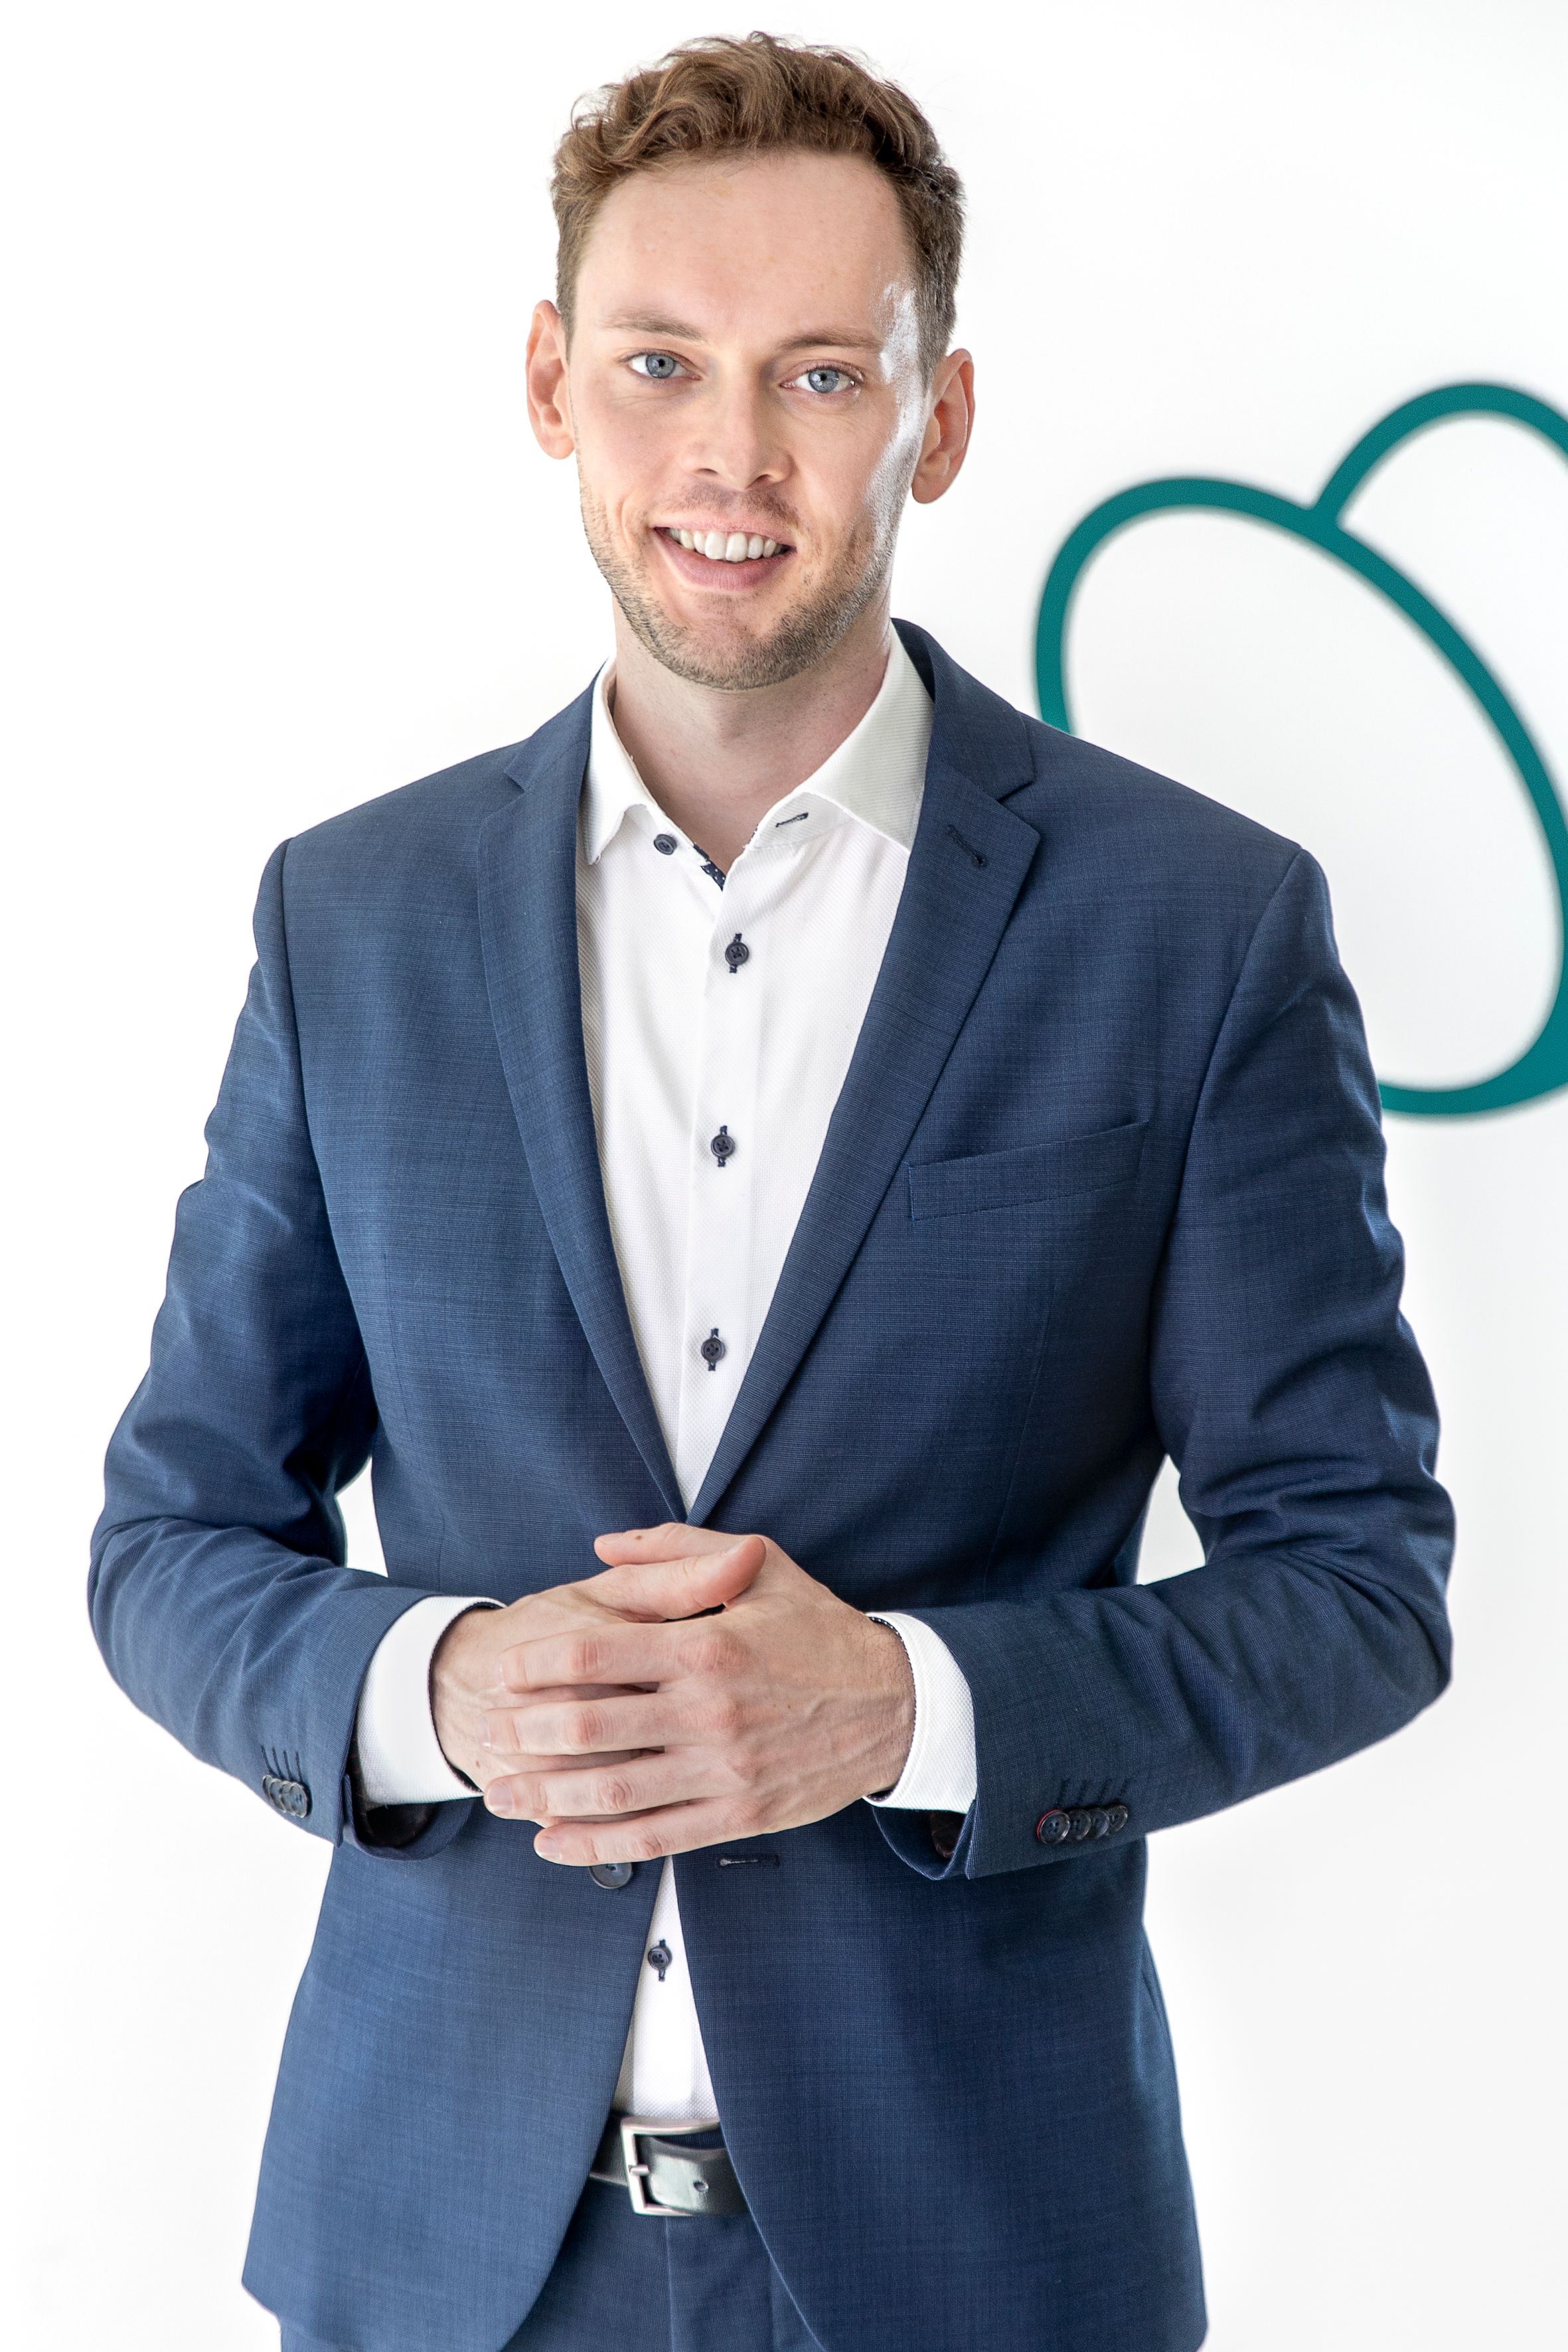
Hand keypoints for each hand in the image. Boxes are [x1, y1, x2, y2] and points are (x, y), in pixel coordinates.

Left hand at [478, 1523, 916, 1865]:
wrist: (896, 1703)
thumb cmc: (820, 1628)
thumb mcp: (760, 1564)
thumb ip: (677, 1549)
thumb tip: (603, 1545)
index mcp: (707, 1645)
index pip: (598, 1652)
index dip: (538, 1662)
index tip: (503, 1668)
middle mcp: (710, 1711)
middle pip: (592, 1725)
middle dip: (527, 1730)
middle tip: (487, 1729)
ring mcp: (724, 1769)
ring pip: (614, 1790)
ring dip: (546, 1794)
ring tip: (500, 1791)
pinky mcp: (738, 1813)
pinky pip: (654, 1836)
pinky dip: (597, 1844)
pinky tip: (553, 1841)